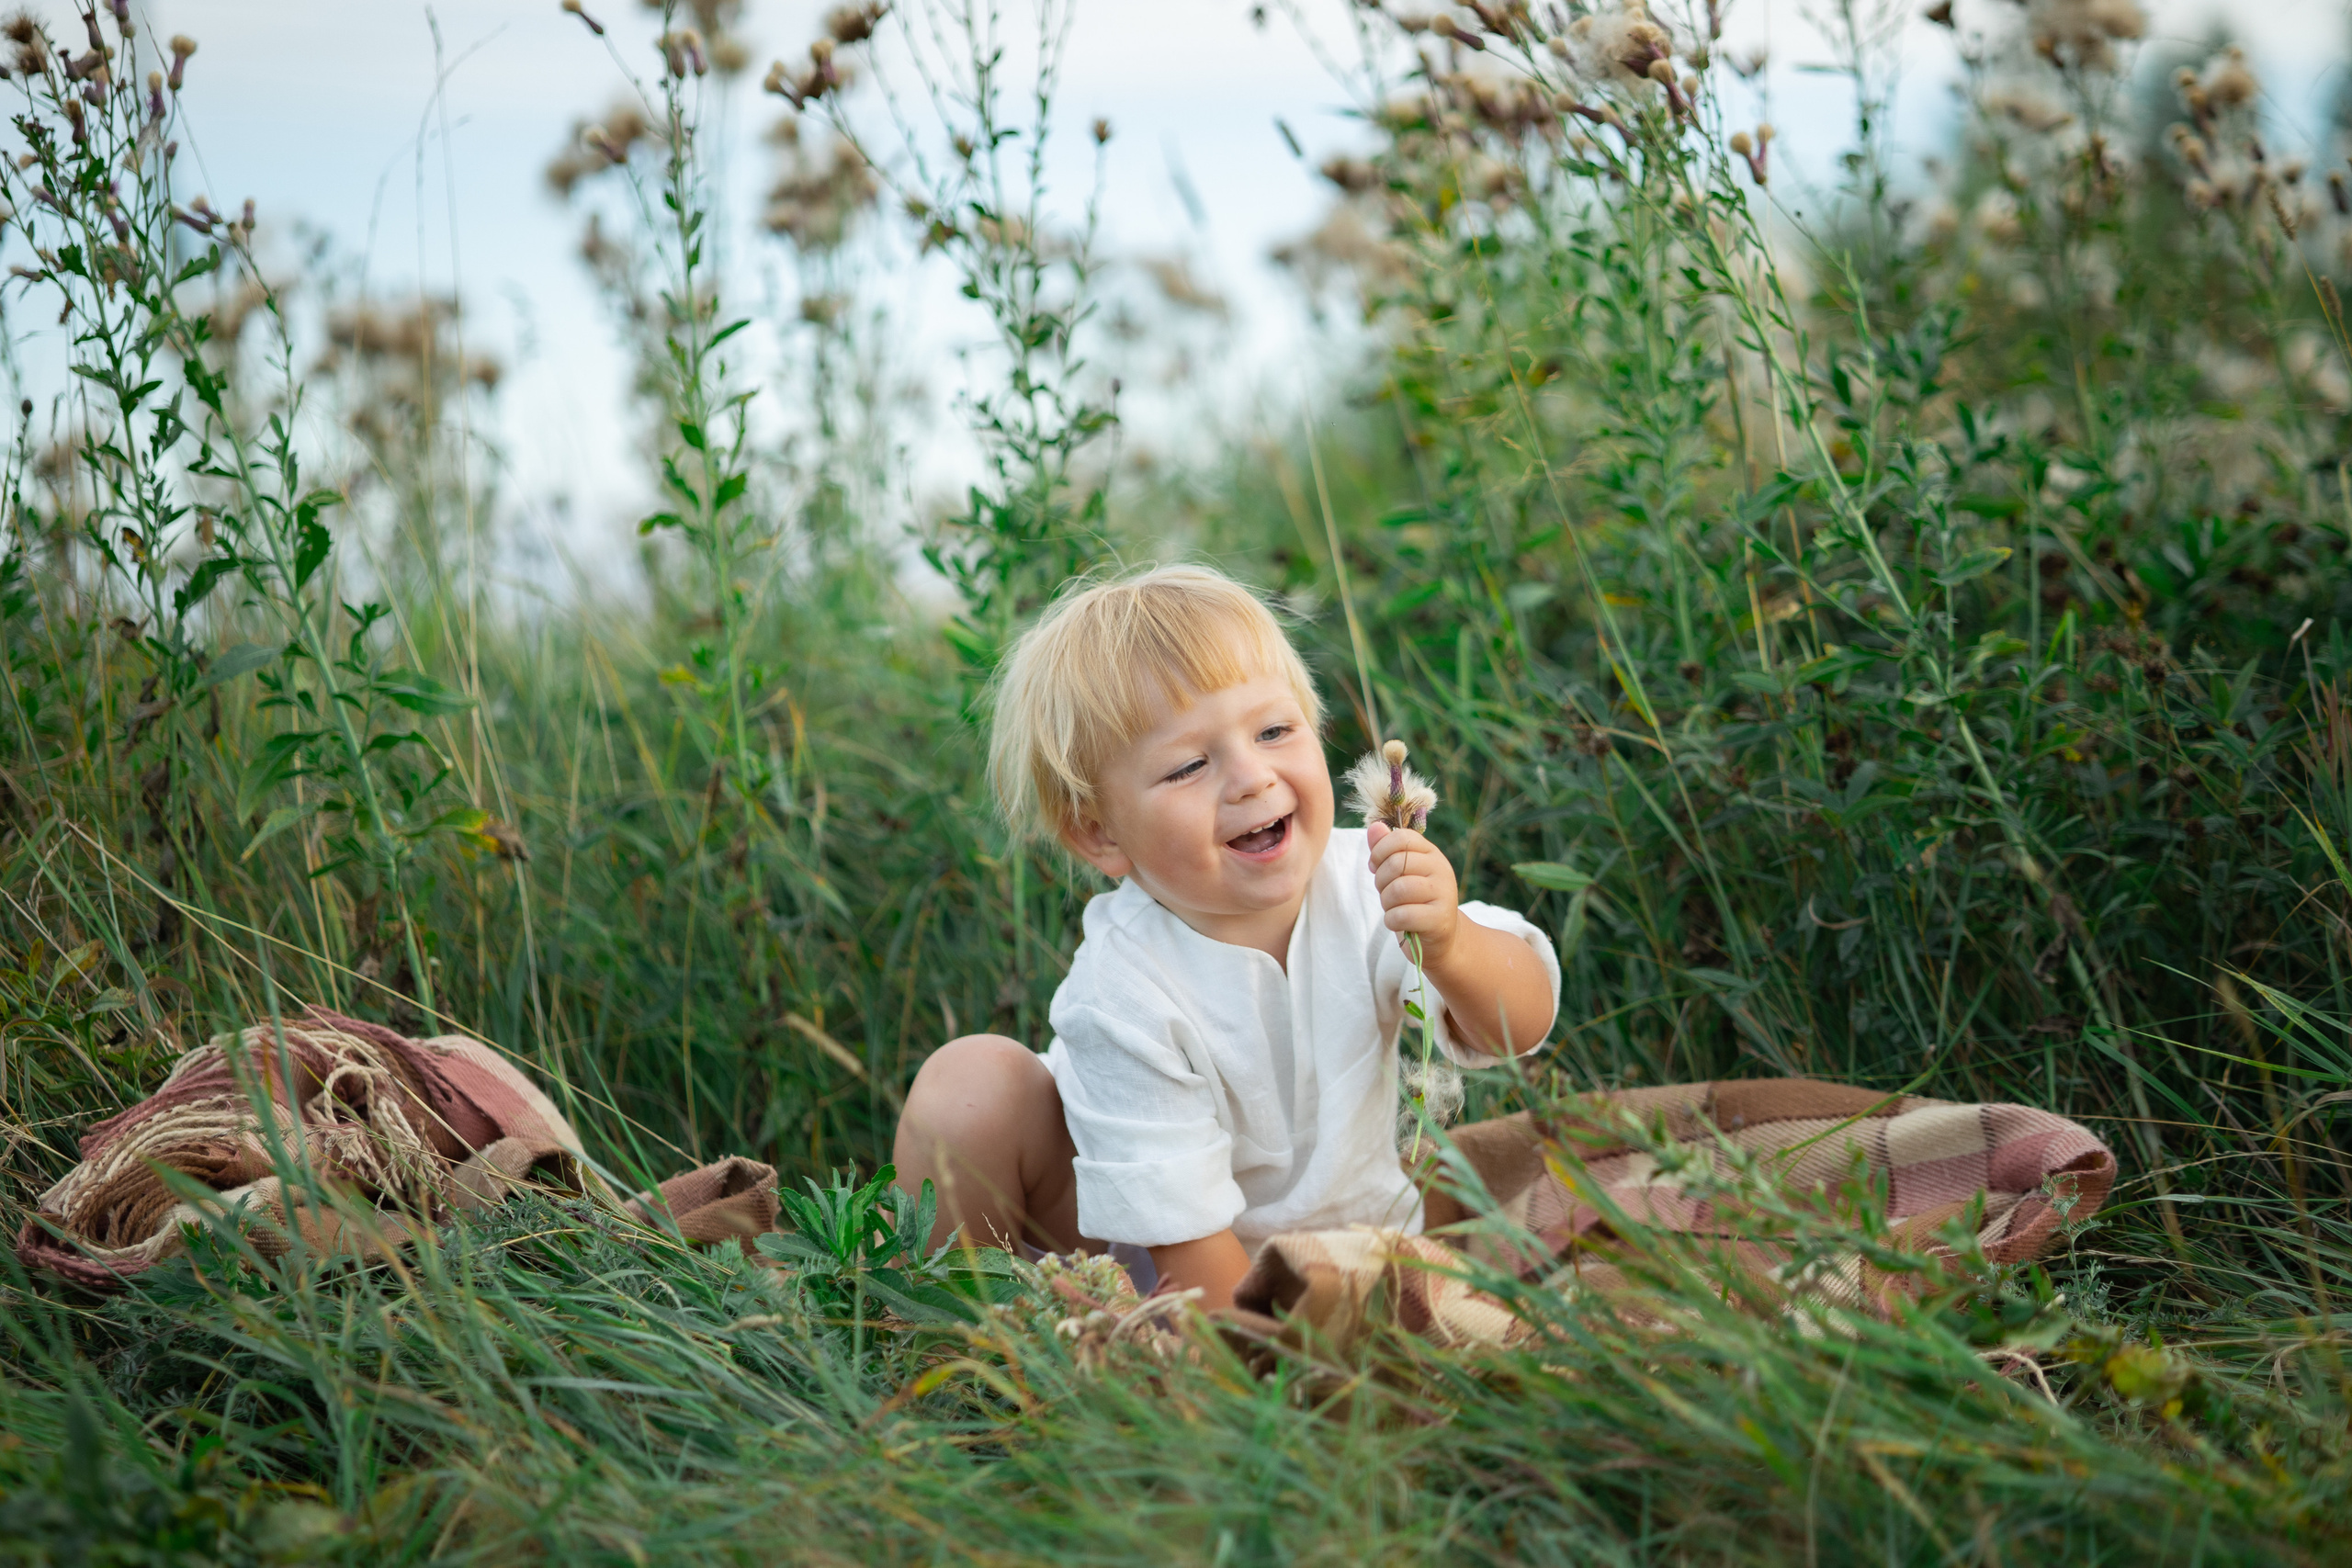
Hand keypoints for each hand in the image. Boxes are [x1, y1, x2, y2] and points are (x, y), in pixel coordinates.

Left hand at [1366, 820, 1461, 959]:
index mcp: (1432, 853)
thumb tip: (1374, 826)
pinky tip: (1397, 922)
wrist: (1441, 938)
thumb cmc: (1414, 902)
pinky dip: (1391, 921)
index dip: (1380, 850)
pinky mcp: (1440, 919)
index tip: (1375, 865)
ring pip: (1398, 890)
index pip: (1401, 837)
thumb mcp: (1400, 873)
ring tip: (1393, 907)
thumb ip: (1386, 849)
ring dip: (1386, 902)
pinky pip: (1402, 915)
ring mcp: (1444, 894)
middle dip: (1380, 881)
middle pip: (1396, 864)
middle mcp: (1442, 869)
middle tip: (1386, 892)